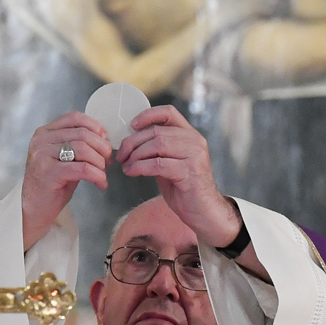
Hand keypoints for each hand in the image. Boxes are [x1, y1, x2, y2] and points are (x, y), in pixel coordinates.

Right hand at [21, 113, 111, 247]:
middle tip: (108, 161)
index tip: (105, 141)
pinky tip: (100, 184)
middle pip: (83, 133)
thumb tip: (104, 138)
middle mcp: (41, 140)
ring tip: (103, 173)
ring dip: (100, 162)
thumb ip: (79, 143)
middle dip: (102, 147)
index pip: (75, 118)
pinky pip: (82, 168)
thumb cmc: (52, 183)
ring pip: (83, 149)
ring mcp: (42, 155)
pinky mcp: (48, 172)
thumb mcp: (63, 157)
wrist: (34, 209)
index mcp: (45, 132)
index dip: (96, 127)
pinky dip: (97, 176)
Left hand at [118, 106, 235, 247]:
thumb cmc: (184, 188)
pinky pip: (158, 164)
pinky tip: (131, 172)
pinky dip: (139, 167)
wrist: (204, 212)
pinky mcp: (190, 172)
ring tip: (126, 165)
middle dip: (133, 142)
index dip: (147, 115)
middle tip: (121, 155)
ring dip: (135, 155)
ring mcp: (194, 155)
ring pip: (157, 145)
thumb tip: (131, 140)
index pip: (168, 113)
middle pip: (157, 131)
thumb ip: (158, 149)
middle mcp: (195, 141)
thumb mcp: (171, 162)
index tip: (131, 126)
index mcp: (190, 135)